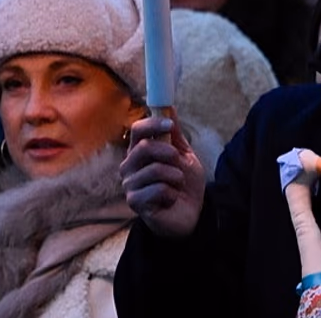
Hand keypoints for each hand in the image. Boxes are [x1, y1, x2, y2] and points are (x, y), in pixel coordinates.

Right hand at [120, 112, 205, 237]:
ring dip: (175, 177)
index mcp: (138, 151)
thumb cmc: (184, 184)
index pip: (137, 130)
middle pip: (143, 147)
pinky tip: (170, 200)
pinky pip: (158, 189)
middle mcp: (129, 166)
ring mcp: (130, 184)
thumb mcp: (184, 155)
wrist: (191, 214)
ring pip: (155, 170)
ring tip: (177, 186)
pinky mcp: (135, 202)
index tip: (170, 124)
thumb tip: (169, 107)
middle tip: (179, 162)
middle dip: (169, 153)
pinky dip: (172, 194)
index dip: (153, 124)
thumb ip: (175, 134)